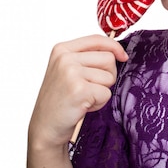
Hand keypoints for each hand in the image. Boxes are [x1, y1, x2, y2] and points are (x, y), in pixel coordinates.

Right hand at [28, 35, 128, 149]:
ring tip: (84, 98)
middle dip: (108, 75)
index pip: (96, 39)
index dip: (114, 47)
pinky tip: (83, 107)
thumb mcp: (66, 70)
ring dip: (102, 91)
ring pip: (109, 77)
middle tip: (91, 88)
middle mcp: (65, 58)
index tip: (123, 57)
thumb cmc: (59, 100)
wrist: (44, 127)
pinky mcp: (79, 90)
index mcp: (61, 49)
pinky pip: (106, 93)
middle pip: (108, 58)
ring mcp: (71, 73)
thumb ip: (86, 57)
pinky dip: (99, 103)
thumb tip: (117, 52)